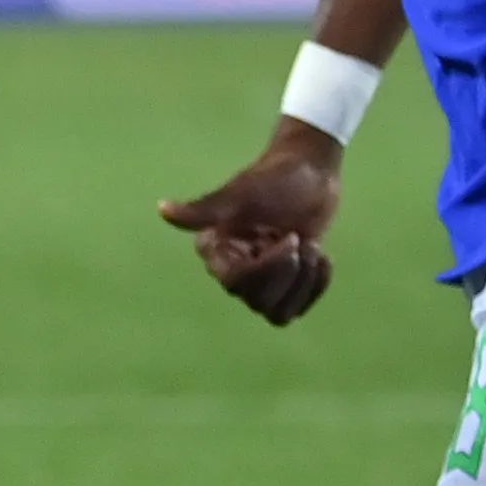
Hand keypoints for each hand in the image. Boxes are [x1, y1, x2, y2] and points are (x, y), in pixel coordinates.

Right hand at [157, 127, 344, 326]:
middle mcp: (234, 269)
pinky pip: (296, 309)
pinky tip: (322, 256)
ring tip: (312, 249)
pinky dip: (316, 286)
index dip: (267, 267)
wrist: (311, 172)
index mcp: (217, 250)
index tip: (291, 238)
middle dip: (287, 272)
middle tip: (300, 239)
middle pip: (258, 301)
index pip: (235, 282)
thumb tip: (162, 209)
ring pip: (277, 313)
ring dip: (302, 282)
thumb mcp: (242, 195)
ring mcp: (261, 280)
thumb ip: (203, 210)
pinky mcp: (286, 285)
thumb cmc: (275, 178)